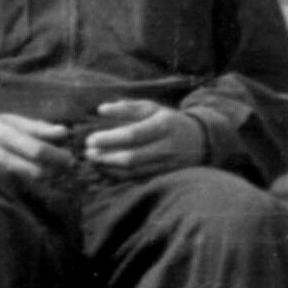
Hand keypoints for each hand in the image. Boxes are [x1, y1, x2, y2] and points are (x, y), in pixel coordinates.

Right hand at [0, 111, 76, 179]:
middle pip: (34, 171)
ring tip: (52, 174)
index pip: (37, 150)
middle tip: (66, 169)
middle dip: (55, 172)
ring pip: (26, 182)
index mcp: (2, 133)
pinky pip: (13, 188)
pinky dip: (27, 186)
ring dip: (43, 180)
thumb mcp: (6, 119)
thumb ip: (35, 127)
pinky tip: (34, 182)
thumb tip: (64, 132)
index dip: (58, 157)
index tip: (71, 159)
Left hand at [82, 99, 204, 175]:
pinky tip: (105, 170)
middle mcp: (165, 147)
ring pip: (132, 172)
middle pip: (130, 158)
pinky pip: (136, 179)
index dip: (109, 139)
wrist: (200, 141)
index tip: (91, 139)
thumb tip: (101, 110)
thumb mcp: (152, 108)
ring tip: (93, 162)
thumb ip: (127, 108)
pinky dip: (118, 176)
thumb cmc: (169, 121)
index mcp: (162, 126)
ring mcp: (165, 165)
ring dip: (108, 168)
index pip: (132, 135)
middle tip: (88, 153)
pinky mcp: (163, 176)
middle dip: (105, 157)